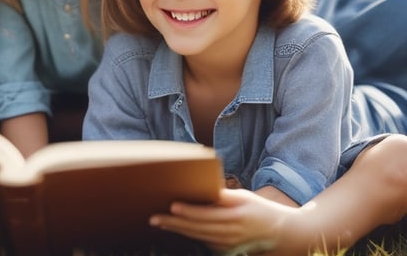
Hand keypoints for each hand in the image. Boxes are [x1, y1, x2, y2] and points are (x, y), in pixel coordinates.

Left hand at [149, 188, 295, 252]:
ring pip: (197, 237)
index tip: (173, 205)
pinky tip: (175, 227)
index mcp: (236, 216)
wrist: (281, 234)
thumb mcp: (244, 198)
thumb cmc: (260, 210)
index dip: (189, 211)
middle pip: (198, 228)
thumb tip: (202, 186)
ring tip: (159, 222)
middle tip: (154, 218)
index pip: (208, 214)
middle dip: (174, 223)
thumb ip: (223, 195)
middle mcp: (231, 233)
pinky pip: (204, 241)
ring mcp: (228, 244)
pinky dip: (189, 234)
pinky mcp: (226, 250)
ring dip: (177, 230)